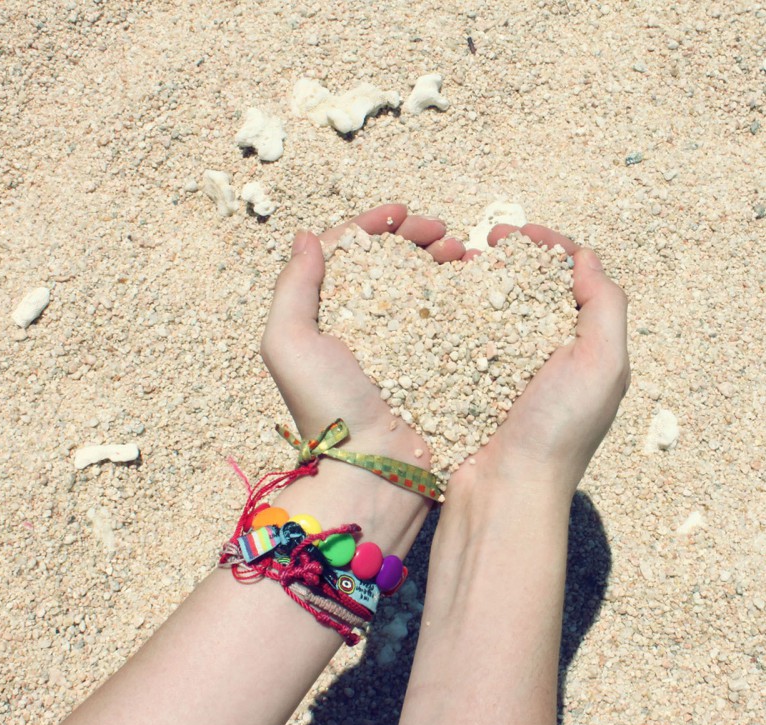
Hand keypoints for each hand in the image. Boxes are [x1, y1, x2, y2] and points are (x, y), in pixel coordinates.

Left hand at [260, 204, 464, 547]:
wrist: (373, 469)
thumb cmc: (327, 410)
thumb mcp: (289, 344)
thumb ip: (293, 288)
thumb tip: (307, 236)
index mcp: (331, 315)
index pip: (352, 254)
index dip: (375, 226)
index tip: (401, 213)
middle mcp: (368, 326)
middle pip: (394, 264)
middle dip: (417, 238)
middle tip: (443, 233)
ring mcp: (406, 346)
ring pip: (426, 286)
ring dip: (443, 261)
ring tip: (462, 254)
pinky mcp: (437, 365)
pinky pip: (452, 319)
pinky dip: (464, 295)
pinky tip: (476, 284)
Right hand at [447, 224, 629, 499]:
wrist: (504, 493)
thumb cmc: (558, 432)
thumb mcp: (603, 364)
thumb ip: (604, 306)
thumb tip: (583, 258)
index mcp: (587, 349)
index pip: (574, 278)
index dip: (549, 246)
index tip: (517, 234)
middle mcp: (550, 357)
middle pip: (533, 288)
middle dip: (511, 258)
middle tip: (484, 243)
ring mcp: (508, 371)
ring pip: (495, 308)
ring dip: (479, 279)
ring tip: (458, 265)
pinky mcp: (470, 386)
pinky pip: (464, 337)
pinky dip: (454, 312)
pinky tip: (440, 301)